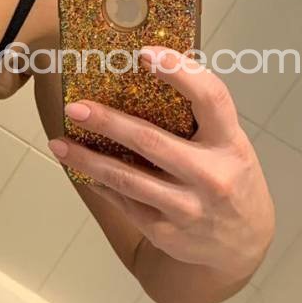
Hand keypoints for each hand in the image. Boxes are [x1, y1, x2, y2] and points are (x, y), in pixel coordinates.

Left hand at [48, 46, 274, 282]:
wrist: (243, 248)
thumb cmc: (228, 180)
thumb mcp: (228, 145)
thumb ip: (199, 118)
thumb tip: (146, 72)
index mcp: (230, 144)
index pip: (211, 98)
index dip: (179, 71)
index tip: (144, 53)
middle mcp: (212, 176)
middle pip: (150, 141)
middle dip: (107, 122)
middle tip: (74, 107)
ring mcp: (188, 207)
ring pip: (126, 178)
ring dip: (86, 159)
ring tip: (58, 144)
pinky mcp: (165, 231)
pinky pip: (123, 201)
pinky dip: (98, 182)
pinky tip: (79, 169)